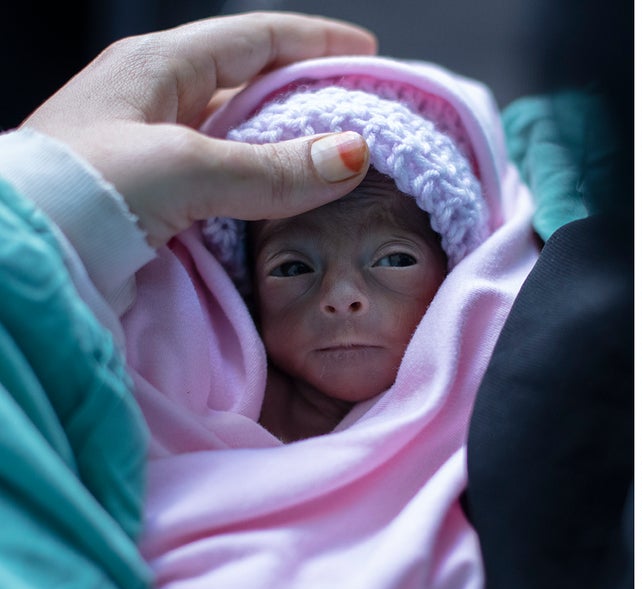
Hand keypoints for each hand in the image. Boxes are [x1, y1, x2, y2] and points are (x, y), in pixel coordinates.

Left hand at [22, 12, 376, 247]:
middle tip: (360, 113)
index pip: (254, 37)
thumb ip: (273, 167)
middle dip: (307, 94)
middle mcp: (151, 98)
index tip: (367, 55)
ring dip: (287, 147)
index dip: (315, 42)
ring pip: (237, 135)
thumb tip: (353, 153)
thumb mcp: (185, 168)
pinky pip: (222, 179)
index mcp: (154, 64)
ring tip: (337, 163)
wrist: (16, 259)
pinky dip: (262, 186)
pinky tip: (287, 204)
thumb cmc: (79, 192)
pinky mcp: (147, 196)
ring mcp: (147, 148)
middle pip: (249, 83)